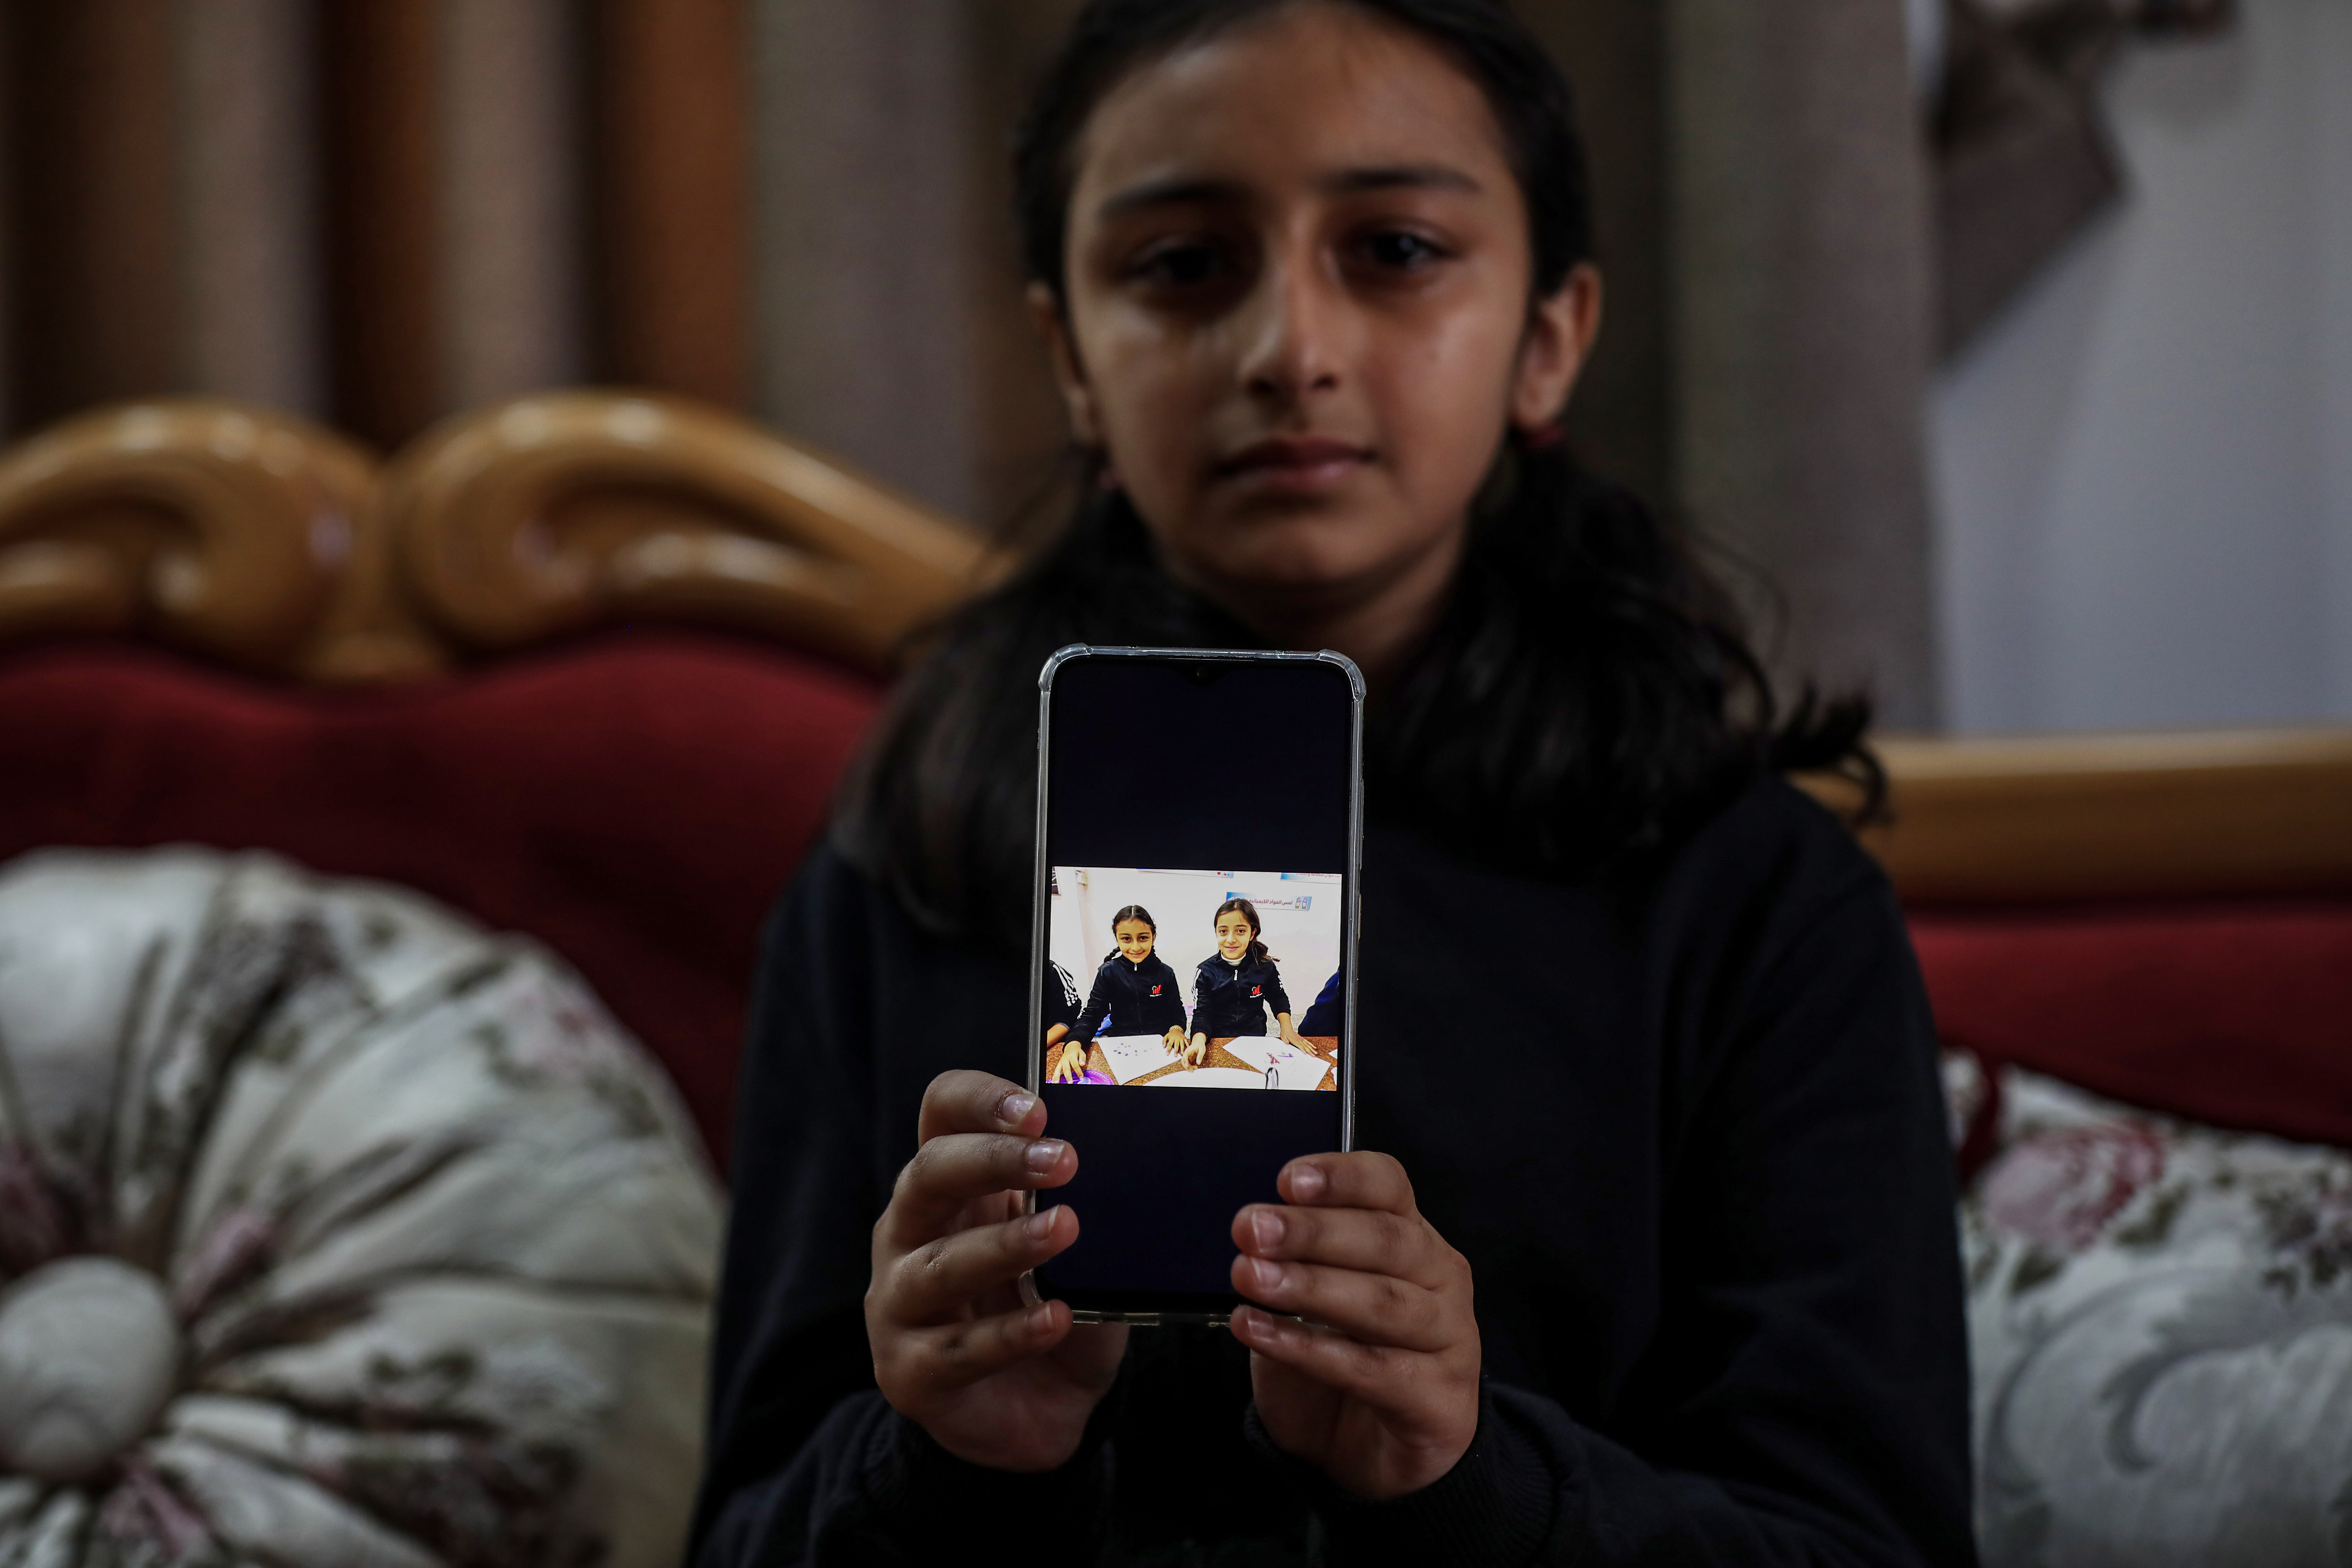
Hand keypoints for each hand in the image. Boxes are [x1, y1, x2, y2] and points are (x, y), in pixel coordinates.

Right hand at [868, 1071, 1127, 1470]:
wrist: (1040, 1414)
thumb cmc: (1053, 1308)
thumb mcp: (1077, 1249)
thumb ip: (1084, 1208)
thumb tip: (1130, 1169)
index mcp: (950, 1186)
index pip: (942, 1113)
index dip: (980, 1100)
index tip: (1038, 1109)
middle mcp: (909, 1232)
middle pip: (928, 1174)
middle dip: (995, 1160)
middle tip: (1063, 1159)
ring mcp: (898, 1303)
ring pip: (937, 1263)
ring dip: (1004, 1243)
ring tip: (1063, 1230)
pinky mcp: (908, 1371)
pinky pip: (956, 1349)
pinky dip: (1010, 1333)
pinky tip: (1056, 1320)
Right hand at [1048, 1040, 1086, 1083]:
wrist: (1070, 1047)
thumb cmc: (1077, 1052)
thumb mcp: (1082, 1053)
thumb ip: (1082, 1058)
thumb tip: (1082, 1064)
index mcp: (1072, 1056)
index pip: (1075, 1065)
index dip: (1078, 1071)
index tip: (1081, 1077)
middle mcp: (1065, 1059)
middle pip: (1066, 1068)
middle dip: (1068, 1076)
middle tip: (1070, 1082)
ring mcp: (1061, 1062)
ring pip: (1058, 1070)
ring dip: (1057, 1077)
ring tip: (1057, 1083)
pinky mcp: (1058, 1064)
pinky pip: (1055, 1071)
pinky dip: (1054, 1076)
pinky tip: (1054, 1081)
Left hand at [1163, 1025, 1187, 1053]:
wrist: (1176, 1029)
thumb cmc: (1170, 1034)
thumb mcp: (1166, 1036)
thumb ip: (1164, 1041)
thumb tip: (1163, 1047)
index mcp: (1172, 1038)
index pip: (1169, 1044)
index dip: (1168, 1049)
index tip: (1167, 1054)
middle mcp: (1177, 1038)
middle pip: (1176, 1045)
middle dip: (1176, 1051)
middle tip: (1175, 1056)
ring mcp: (1181, 1039)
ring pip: (1182, 1045)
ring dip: (1182, 1049)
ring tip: (1182, 1054)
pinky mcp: (1185, 1039)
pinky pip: (1186, 1043)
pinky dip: (1188, 1046)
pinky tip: (1188, 1050)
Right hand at [1186, 1034, 1208, 1067]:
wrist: (1199, 1042)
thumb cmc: (1200, 1045)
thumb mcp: (1202, 1050)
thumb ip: (1200, 1056)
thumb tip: (1198, 1063)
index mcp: (1188, 1050)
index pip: (1184, 1057)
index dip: (1185, 1062)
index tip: (1188, 1066)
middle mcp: (1186, 1054)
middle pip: (1183, 1061)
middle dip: (1187, 1067)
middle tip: (1192, 1070)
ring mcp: (1187, 1056)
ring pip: (1185, 1063)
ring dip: (1188, 1067)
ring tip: (1195, 1068)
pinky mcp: (1188, 1058)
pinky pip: (1188, 1063)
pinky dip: (1190, 1066)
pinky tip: (1195, 1067)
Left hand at [1229, 1154, 1479, 1499]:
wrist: (1370, 1453)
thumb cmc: (1341, 1358)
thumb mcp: (1309, 1299)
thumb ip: (1288, 1262)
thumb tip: (1250, 1228)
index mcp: (1412, 1237)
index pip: (1388, 1187)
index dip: (1342, 1177)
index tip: (1287, 1180)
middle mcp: (1441, 1277)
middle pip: (1386, 1239)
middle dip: (1313, 1231)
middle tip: (1251, 1228)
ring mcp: (1450, 1338)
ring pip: (1384, 1302)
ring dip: (1310, 1286)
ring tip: (1249, 1278)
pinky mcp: (1441, 1399)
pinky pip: (1373, 1369)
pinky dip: (1310, 1349)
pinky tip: (1260, 1333)